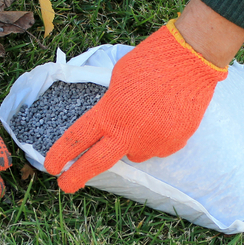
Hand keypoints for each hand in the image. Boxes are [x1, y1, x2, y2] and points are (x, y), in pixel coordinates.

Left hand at [43, 19, 228, 192]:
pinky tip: (165, 116)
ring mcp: (153, 142)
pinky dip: (157, 137)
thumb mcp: (118, 79)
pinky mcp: (174, 145)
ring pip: (134, 153)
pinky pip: (158, 147)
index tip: (51, 167)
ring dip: (132, 142)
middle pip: (97, 163)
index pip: (78, 139)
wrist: (192, 58)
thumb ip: (110, 105)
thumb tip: (109, 121)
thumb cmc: (151, 60)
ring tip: (146, 117)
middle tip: (66, 185)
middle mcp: (129, 133)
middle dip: (77, 177)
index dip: (60, 154)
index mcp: (110, 112)